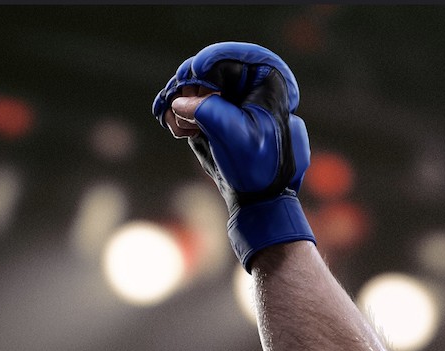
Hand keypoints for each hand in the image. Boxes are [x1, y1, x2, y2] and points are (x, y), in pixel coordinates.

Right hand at [151, 42, 315, 269]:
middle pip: (211, 70)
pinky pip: (193, 105)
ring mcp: (232, 103)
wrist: (258, 201)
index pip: (238, 56)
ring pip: (197, 87)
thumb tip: (181, 101)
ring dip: (180, 102)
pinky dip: (180, 114)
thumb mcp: (235, 137)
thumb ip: (209, 111)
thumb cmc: (258, 169)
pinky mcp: (218, 118)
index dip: (214, 59)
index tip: (197, 72)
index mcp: (269, 86)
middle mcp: (252, 90)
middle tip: (175, 100)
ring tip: (177, 125)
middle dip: (189, 86)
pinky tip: (177, 129)